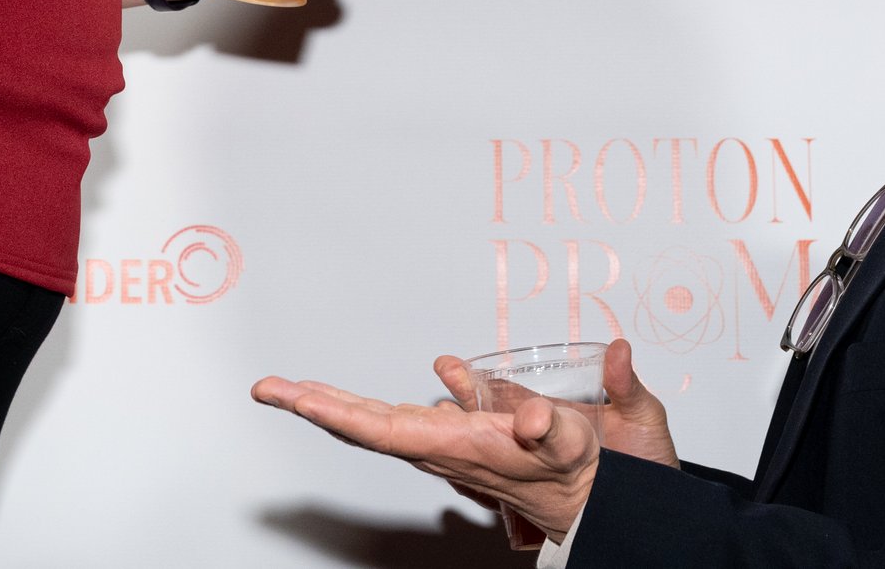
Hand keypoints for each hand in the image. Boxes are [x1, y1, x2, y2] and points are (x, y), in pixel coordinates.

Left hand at [251, 362, 600, 541]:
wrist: (614, 509)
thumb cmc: (593, 479)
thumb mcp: (580, 447)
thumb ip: (550, 428)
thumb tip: (525, 417)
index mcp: (464, 447)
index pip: (382, 428)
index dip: (334, 411)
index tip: (294, 398)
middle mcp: (452, 449)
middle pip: (368, 425)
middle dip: (317, 404)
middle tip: (270, 388)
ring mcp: (461, 447)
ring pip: (390, 422)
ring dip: (346, 403)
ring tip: (307, 389)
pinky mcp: (480, 441)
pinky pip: (430, 417)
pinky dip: (417, 395)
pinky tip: (430, 375)